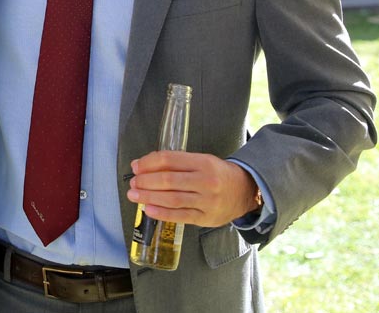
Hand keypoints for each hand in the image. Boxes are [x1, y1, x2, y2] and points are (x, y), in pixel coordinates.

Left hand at [127, 151, 258, 227]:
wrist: (245, 191)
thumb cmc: (218, 174)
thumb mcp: (202, 160)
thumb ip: (176, 162)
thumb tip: (143, 165)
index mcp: (203, 162)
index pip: (170, 160)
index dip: (149, 163)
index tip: (136, 166)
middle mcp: (206, 181)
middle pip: (168, 180)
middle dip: (145, 181)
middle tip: (132, 182)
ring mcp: (207, 201)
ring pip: (172, 199)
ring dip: (149, 197)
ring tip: (134, 195)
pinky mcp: (206, 218)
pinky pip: (180, 216)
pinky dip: (161, 213)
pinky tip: (148, 209)